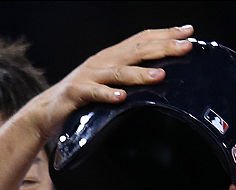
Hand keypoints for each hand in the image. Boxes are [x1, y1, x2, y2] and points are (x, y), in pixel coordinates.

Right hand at [32, 25, 194, 137]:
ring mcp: (88, 76)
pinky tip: (121, 97)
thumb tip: (160, 74)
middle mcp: (102, 61)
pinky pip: (94, 93)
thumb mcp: (107, 82)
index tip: (189, 33)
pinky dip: (107, 94)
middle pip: (136, 51)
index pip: (142, 39)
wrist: (46, 111)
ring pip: (118, 72)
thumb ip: (127, 76)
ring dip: (140, 73)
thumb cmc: (81, 99)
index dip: (165, 34)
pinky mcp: (76, 94)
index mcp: (111, 56)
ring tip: (160, 75)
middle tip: (185, 48)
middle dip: (162, 48)